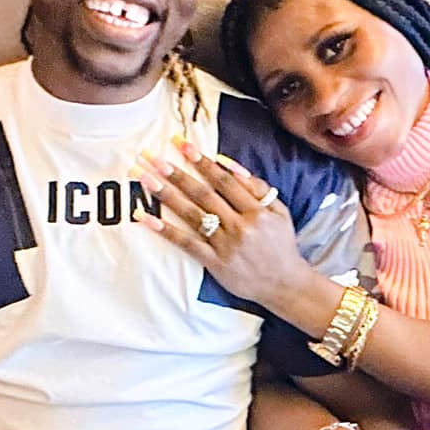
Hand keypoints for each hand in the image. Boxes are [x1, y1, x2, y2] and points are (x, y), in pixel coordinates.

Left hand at [135, 137, 310, 306]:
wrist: (284, 284)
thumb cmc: (280, 244)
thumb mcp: (280, 211)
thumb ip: (257, 187)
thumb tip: (228, 164)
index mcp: (256, 211)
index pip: (224, 181)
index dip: (202, 162)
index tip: (182, 145)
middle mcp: (239, 226)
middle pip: (203, 194)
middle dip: (176, 174)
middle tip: (153, 158)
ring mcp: (225, 245)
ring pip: (191, 215)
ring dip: (166, 195)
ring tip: (145, 178)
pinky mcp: (214, 263)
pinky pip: (186, 243)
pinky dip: (166, 230)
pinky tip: (147, 218)